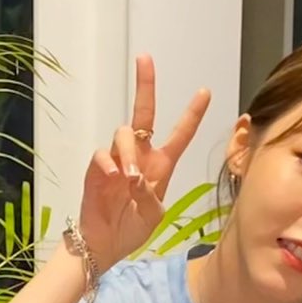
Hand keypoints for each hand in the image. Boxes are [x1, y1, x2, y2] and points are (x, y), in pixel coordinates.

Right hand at [80, 54, 210, 270]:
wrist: (105, 244)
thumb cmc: (132, 229)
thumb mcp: (152, 216)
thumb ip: (150, 197)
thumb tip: (136, 177)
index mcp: (161, 165)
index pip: (180, 134)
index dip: (192, 114)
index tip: (205, 92)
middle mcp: (139, 156)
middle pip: (143, 113)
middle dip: (145, 85)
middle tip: (145, 58)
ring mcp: (116, 159)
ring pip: (124, 134)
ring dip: (130, 152)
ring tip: (130, 178)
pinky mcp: (96, 169)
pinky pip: (102, 154)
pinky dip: (109, 163)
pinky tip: (115, 178)